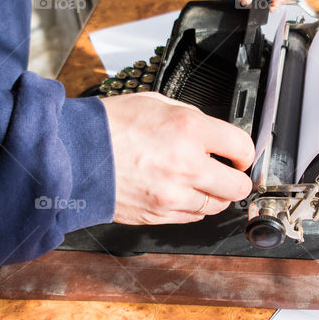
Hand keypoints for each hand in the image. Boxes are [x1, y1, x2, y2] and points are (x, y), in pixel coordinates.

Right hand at [101, 92, 254, 224]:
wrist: (75, 155)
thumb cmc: (109, 127)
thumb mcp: (156, 103)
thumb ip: (191, 119)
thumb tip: (213, 134)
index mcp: (189, 130)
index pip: (242, 147)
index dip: (243, 152)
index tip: (237, 154)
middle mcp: (186, 166)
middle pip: (238, 186)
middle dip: (235, 178)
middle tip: (226, 171)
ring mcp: (173, 195)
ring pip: (216, 205)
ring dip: (213, 194)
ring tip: (196, 180)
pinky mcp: (160, 215)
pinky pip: (192, 217)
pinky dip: (191, 206)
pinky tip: (178, 191)